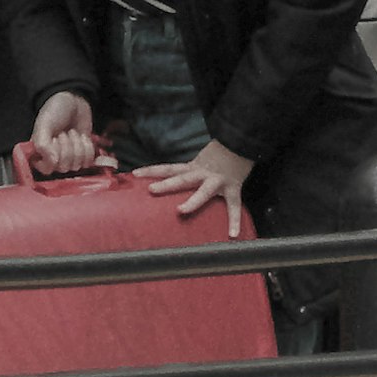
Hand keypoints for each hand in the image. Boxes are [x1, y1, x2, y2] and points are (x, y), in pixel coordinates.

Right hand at [26, 92, 102, 173]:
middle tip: (64, 133)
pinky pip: (88, 162)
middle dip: (67, 147)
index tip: (54, 140)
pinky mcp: (83, 155)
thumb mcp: (44, 124)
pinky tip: (82, 137)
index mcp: (39, 152)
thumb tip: (53, 162)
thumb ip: (43, 145)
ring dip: (77, 146)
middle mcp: (53, 158)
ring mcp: (69, 157)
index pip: (47, 169)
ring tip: (72, 133)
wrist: (74, 101)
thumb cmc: (55, 110)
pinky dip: (88, 148)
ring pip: (77, 165)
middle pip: (64, 167)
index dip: (53, 156)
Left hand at [140, 141, 256, 237]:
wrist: (241, 142)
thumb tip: (174, 183)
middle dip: (166, 184)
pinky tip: (232, 234)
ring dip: (192, 201)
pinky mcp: (233, 188)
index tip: (135, 174)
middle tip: (151, 189)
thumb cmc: (220, 155)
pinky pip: (233, 206)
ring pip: (203, 191)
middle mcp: (202, 173)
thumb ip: (189, 172)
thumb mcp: (201, 161)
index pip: (168, 168)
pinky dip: (234, 220)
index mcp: (193, 167)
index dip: (151, 170)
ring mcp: (217, 181)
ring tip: (181, 211)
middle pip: (182, 179)